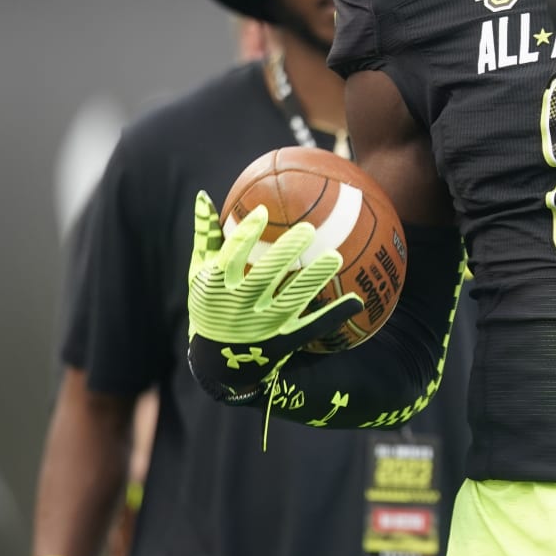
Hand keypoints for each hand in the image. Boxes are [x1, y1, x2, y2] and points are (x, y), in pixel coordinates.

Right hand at [186, 192, 361, 399]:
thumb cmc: (210, 306)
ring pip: (291, 300)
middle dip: (285, 253)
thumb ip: (205, 235)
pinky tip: (356, 300)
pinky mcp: (283, 340)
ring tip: (335, 255)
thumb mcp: (199, 273)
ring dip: (313, 279)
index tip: (264, 212)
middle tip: (308, 229)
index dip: (246, 235)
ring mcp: (263, 324)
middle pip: (264, 277)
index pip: (231, 257)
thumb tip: (203, 195)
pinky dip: (333, 315)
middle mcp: (240, 305)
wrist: (218, 361)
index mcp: (217, 285)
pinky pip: (311, 327)